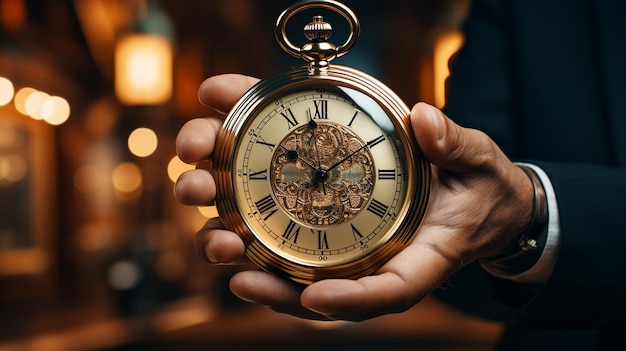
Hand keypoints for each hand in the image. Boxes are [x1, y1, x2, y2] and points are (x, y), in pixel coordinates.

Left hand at [175, 74, 533, 320]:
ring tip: (212, 240)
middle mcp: (377, 265)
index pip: (388, 292)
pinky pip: (288, 235)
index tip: (313, 298)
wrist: (472, 196)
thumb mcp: (479, 164)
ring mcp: (351, 250)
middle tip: (230, 263)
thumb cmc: (479, 189)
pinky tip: (222, 203)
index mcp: (420, 260)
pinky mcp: (333, 227)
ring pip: (294, 271)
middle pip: (323, 291)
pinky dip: (253, 223)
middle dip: (273, 286)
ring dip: (246, 256)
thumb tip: (425, 121)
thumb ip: (456, 146)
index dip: (349, 300)